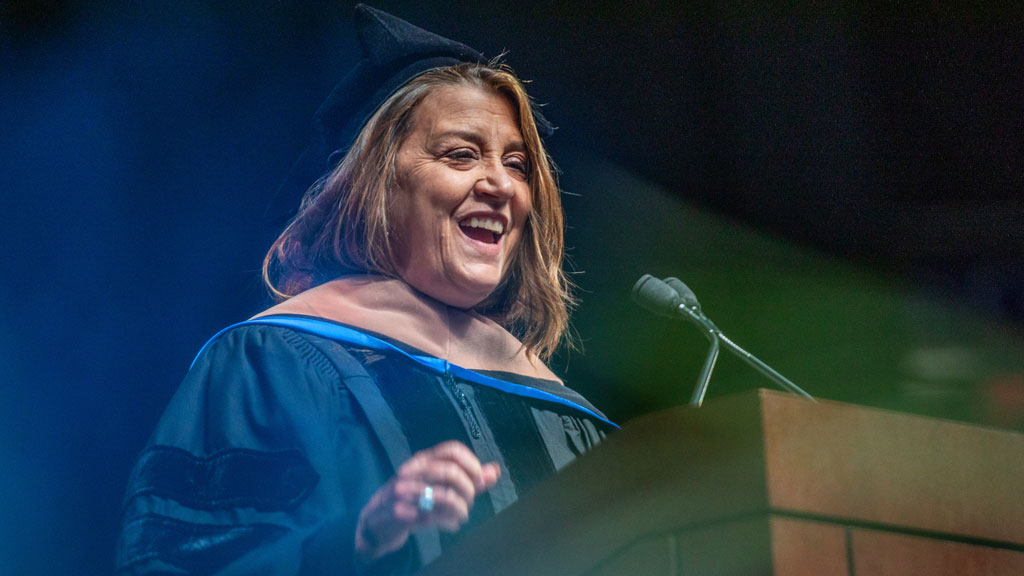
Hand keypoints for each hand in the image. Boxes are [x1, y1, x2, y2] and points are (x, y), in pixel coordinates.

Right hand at [354, 440, 500, 561]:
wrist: (376, 522)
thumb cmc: (412, 499)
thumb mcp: (438, 485)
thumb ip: (467, 478)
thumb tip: (495, 471)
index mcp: (423, 459)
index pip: (452, 450)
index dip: (472, 464)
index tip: (479, 480)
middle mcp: (413, 471)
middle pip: (450, 472)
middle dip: (467, 490)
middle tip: (468, 501)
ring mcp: (404, 491)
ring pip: (445, 496)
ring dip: (461, 510)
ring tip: (461, 515)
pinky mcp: (400, 514)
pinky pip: (434, 518)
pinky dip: (449, 523)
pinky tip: (451, 524)